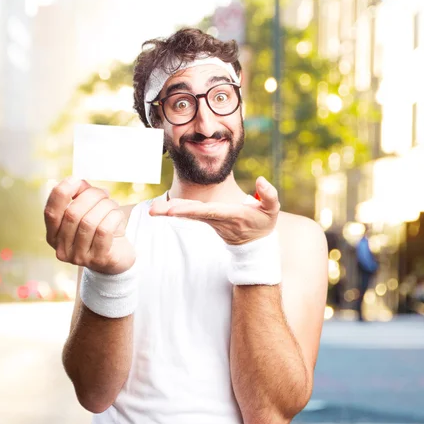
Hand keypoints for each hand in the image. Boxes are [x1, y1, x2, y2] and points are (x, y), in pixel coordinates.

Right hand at [44, 178, 135, 274]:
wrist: (118, 256)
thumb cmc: (99, 229)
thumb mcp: (87, 210)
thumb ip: (80, 194)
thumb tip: (77, 181)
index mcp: (53, 235)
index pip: (50, 212)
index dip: (60, 193)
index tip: (74, 179)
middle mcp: (62, 249)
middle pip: (73, 214)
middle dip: (91, 197)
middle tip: (104, 193)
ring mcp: (79, 257)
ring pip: (89, 222)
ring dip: (105, 206)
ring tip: (112, 204)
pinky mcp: (98, 260)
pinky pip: (104, 231)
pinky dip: (113, 217)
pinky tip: (117, 215)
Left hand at [149, 176, 279, 244]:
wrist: (255, 243)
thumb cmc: (264, 223)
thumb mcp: (273, 211)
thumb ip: (270, 195)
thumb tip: (261, 180)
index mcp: (231, 215)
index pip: (209, 211)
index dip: (191, 211)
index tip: (174, 211)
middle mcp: (217, 218)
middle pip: (192, 214)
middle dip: (172, 212)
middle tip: (153, 211)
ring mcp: (210, 220)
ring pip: (187, 213)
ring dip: (168, 211)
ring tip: (151, 209)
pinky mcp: (206, 218)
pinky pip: (188, 213)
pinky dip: (173, 209)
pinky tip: (160, 208)